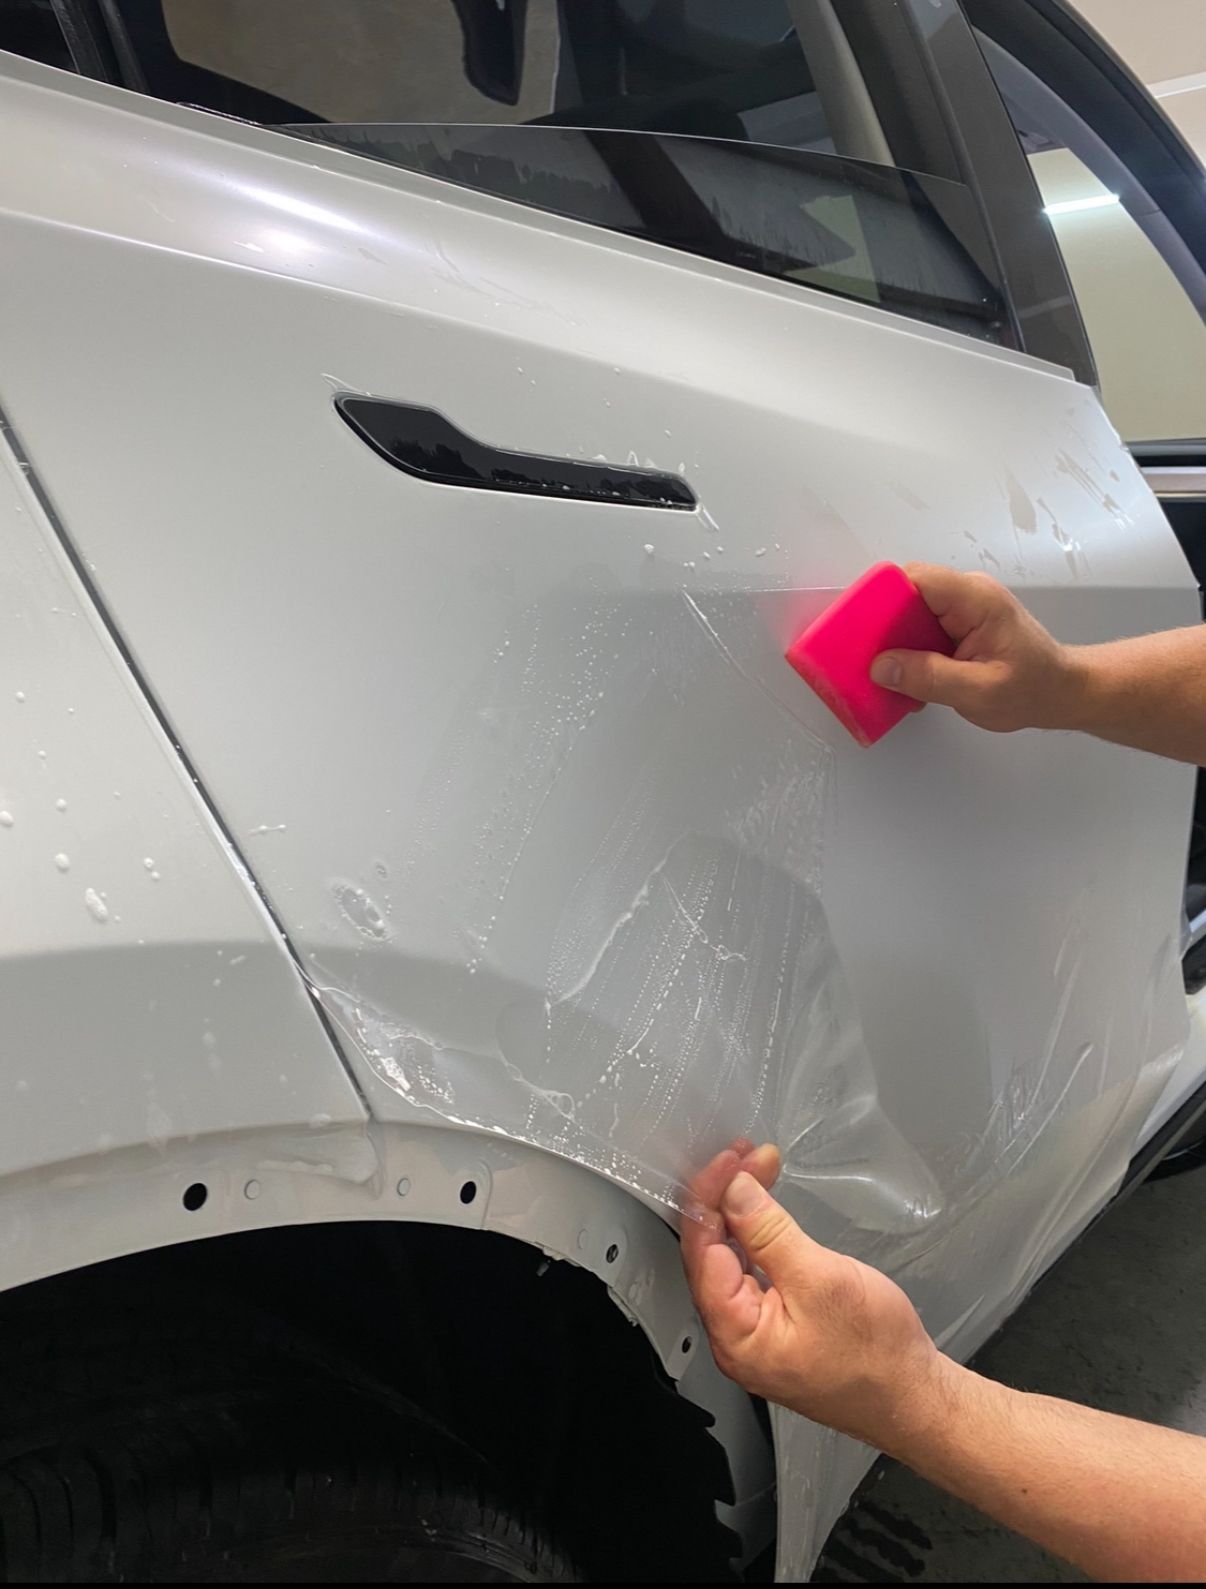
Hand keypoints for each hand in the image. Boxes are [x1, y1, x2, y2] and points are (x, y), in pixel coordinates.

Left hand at [682, 1149, 947, 1453]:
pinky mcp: (775, 1327)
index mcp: (734, 1334)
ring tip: (756, 1170)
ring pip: (730, 1259)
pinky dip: (755, 1235)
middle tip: (749, 1156)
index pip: (700, 1250)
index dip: (711, 1196)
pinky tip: (763, 1211)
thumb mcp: (821, 1280)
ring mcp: (754, 1334)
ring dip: (740, 1211)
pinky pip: (750, 1272)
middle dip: (724, 1197)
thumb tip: (735, 1192)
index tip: (732, 1158)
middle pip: (709, 1252)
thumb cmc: (877, 1354)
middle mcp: (734, 1337)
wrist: (916, 1399)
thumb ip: (769, 1233)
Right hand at [869, 564, 1074, 732]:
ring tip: (884, 671)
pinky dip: (906, 650)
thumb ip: (928, 677)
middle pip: (905, 592)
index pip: (915, 578)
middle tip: (865, 657)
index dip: (881, 598)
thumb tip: (881, 667)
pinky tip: (905, 675)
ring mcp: (960, 608)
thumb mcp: (979, 691)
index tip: (860, 628)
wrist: (1061, 693)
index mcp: (975, 599)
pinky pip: (919, 626)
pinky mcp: (956, 624)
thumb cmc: (1033, 688)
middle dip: (881, 624)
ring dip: (892, 641)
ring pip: (908, 611)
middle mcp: (966, 594)